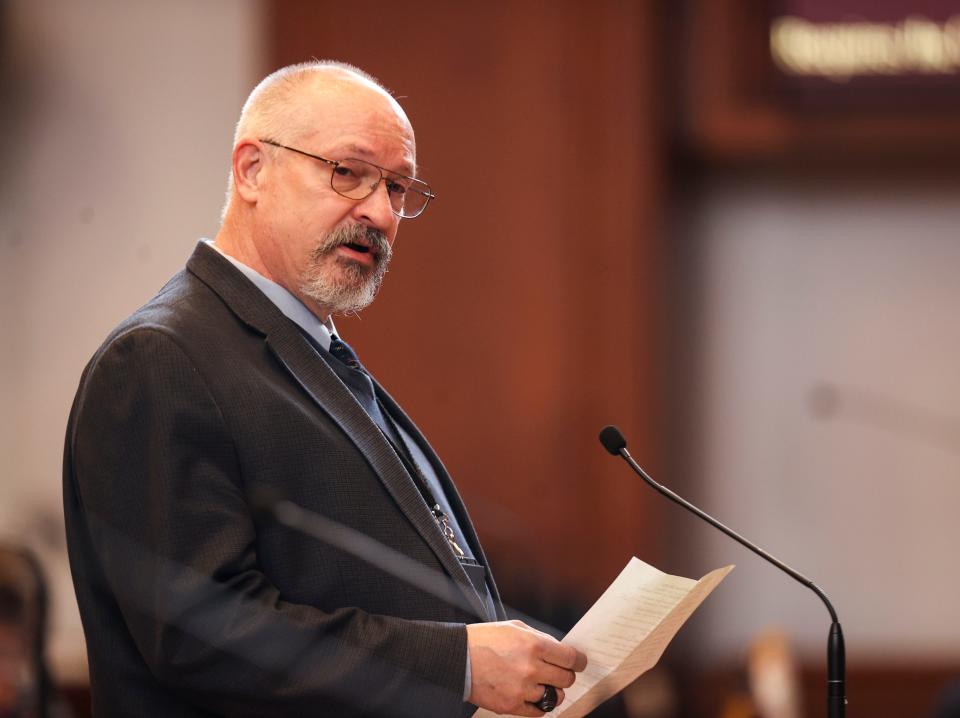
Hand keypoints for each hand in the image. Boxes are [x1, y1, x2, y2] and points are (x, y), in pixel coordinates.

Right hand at [466, 620, 587, 715]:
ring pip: (554, 697)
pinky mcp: (512, 705)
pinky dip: (539, 704)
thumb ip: (540, 638)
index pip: (571, 658)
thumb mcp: (515, 627)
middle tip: (558, 672)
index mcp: (534, 645)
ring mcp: (522, 689)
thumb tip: (560, 651)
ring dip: (552, 691)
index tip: (578, 663)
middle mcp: (531, 668)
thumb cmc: (485, 640)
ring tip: (542, 684)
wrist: (458, 657)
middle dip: (565, 675)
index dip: (579, 661)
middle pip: (566, 679)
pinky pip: (539, 712)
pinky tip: (532, 695)